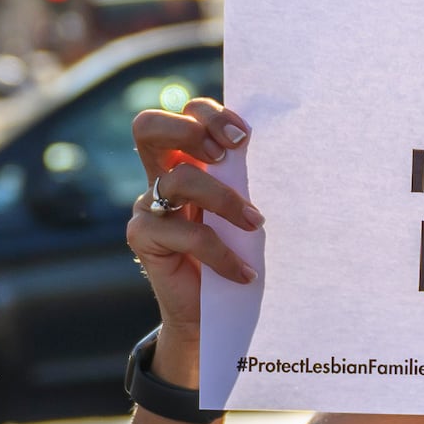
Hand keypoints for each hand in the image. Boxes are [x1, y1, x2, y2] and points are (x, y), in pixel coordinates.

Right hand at [126, 97, 260, 365]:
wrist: (214, 311)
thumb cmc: (236, 252)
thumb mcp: (241, 208)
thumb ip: (244, 178)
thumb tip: (280, 150)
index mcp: (184, 159)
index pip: (186, 112)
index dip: (211, 114)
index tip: (245, 137)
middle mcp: (158, 176)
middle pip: (148, 126)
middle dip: (192, 131)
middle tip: (228, 155)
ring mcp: (146, 207)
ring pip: (178, 179)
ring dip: (224, 199)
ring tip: (256, 223)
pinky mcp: (143, 239)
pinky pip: (185, 233)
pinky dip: (220, 253)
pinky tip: (244, 272)